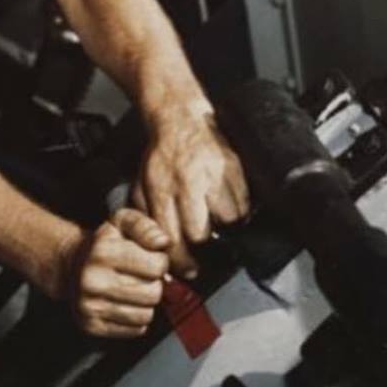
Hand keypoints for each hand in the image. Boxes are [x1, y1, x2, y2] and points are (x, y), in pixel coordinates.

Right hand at [65, 209, 169, 337]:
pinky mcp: (92, 326)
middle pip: (153, 294)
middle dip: (154, 284)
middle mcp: (93, 281)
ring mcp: (90, 306)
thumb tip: (163, 242)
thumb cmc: (103, 244)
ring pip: (145, 315)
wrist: (71, 265)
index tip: (150, 258)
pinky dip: (136, 318)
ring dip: (146, 303)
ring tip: (133, 289)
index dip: (160, 261)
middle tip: (141, 275)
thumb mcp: (122, 223)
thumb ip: (145, 227)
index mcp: (103, 252)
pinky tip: (125, 303)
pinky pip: (135, 330)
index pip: (156, 266)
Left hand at [133, 108, 248, 276]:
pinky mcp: (234, 167)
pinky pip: (245, 203)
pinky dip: (239, 208)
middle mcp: (187, 183)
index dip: (181, 261)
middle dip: (202, 244)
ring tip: (215, 216)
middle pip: (201, 234)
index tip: (188, 268)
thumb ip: (146, 216)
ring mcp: (213, 175)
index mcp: (161, 189)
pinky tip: (226, 202)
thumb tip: (156, 248)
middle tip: (202, 242)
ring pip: (228, 220)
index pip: (172, 238)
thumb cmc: (161, 155)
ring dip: (224, 225)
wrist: (180, 118)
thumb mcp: (141, 184)